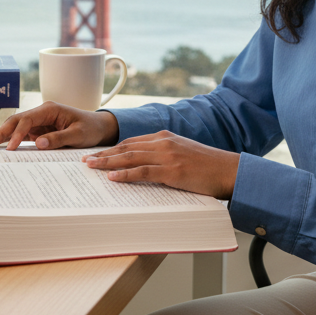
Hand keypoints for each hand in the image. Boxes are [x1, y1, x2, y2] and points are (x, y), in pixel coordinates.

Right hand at [0, 101, 119, 150]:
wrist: (98, 128)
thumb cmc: (90, 129)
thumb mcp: (78, 135)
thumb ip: (59, 138)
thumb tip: (37, 144)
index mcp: (50, 109)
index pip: (27, 120)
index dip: (16, 134)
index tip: (10, 148)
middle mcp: (41, 113)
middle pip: (16, 121)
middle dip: (0, 133)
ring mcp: (38, 122)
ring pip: (15, 127)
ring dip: (1, 136)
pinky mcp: (39, 130)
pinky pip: (21, 135)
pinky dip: (10, 141)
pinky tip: (0, 148)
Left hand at [83, 131, 239, 198]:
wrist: (229, 170)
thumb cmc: (208, 167)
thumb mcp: (183, 154)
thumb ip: (165, 156)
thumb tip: (146, 166)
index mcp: (165, 137)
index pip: (132, 142)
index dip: (112, 148)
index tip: (97, 153)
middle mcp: (163, 142)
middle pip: (126, 147)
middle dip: (104, 154)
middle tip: (85, 160)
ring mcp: (167, 155)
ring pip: (130, 157)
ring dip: (107, 163)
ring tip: (91, 167)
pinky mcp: (172, 171)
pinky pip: (142, 172)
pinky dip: (124, 174)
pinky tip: (112, 177)